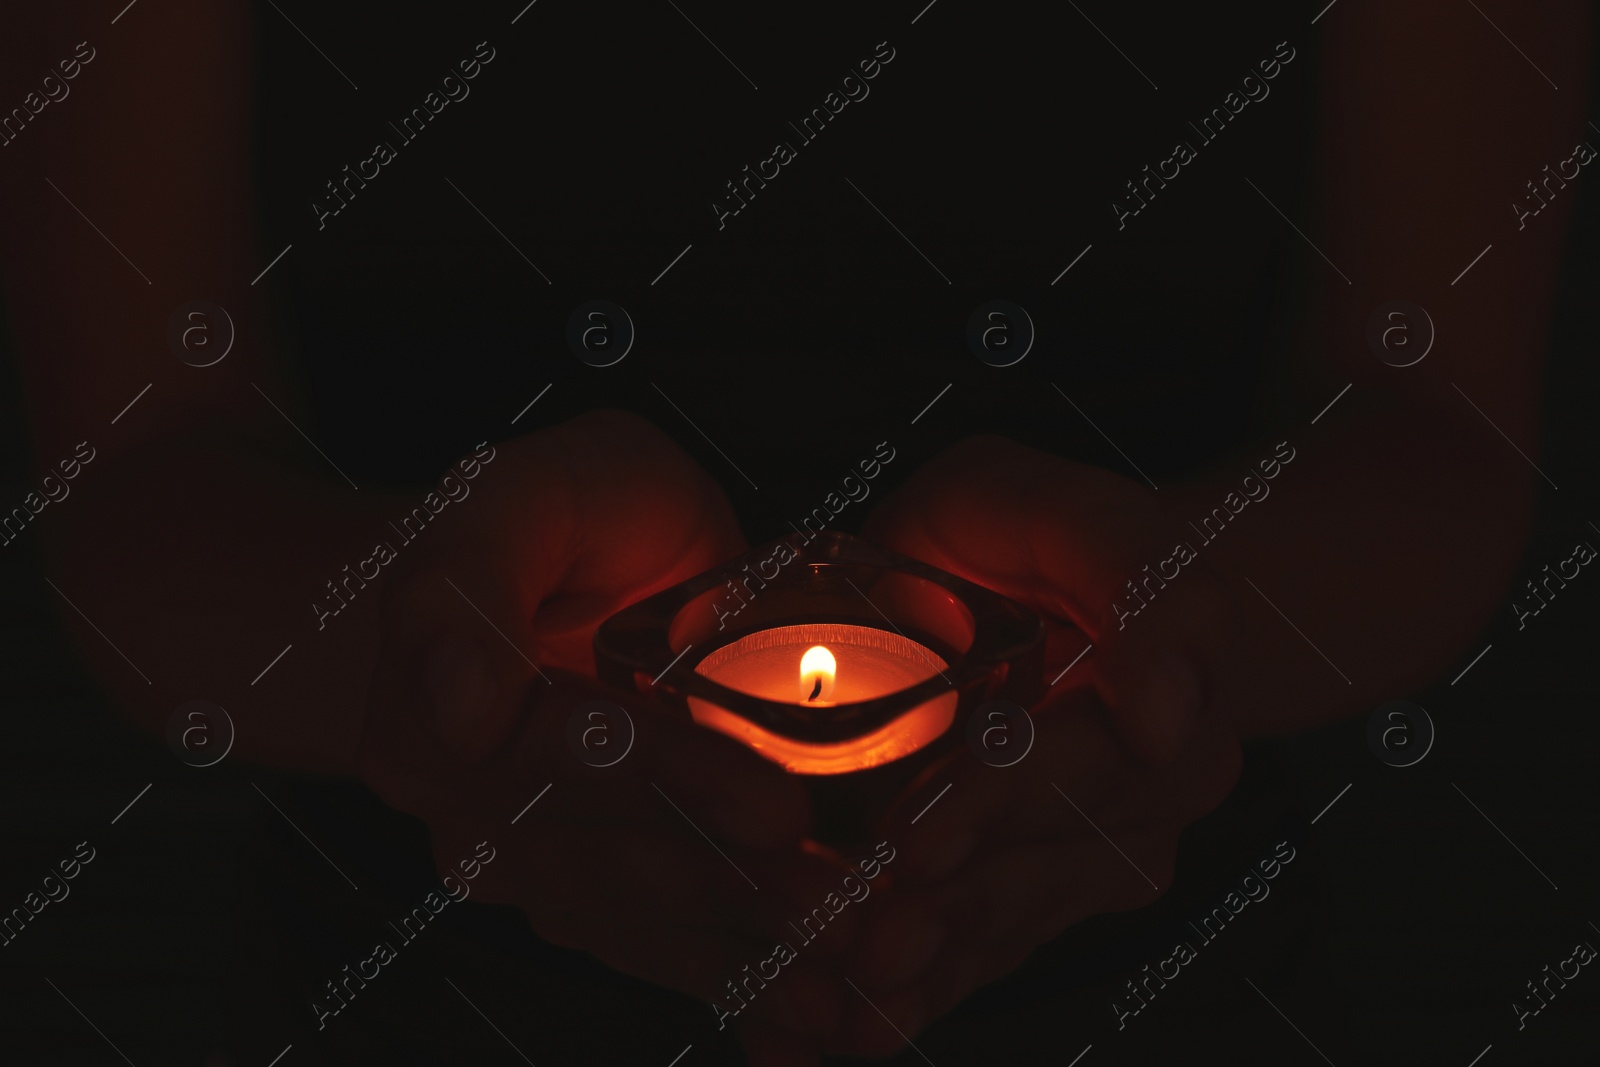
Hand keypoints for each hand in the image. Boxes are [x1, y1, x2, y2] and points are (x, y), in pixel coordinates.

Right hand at [355, 410, 852, 1038]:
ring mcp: (533, 863)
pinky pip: (661, 952)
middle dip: (740, 890)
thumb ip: (468, 579)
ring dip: (754, 952)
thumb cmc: (556, 517)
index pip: (567, 759)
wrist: (564, 569)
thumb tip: (461, 711)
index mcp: (436, 715)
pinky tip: (822, 1017)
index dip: (682, 785)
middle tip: (856, 906)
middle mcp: (473, 810)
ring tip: (859, 972)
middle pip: (612, 858)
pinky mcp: (592, 894)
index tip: (781, 811)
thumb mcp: (514, 497)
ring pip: (644, 920)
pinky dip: (742, 986)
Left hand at [824, 435, 1245, 1055]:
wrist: (1045, 596)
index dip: (996, 803)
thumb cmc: (1035, 543)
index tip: (915, 842)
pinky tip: (813, 1041)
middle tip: (857, 937)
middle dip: (943, 907)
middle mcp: (1138, 795)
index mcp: (1155, 699)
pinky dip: (900, 1002)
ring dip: (919, 976)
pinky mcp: (1031, 896)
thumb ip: (1139, 567)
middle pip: (1036, 866)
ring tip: (831, 1011)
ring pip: (1003, 929)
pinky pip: (975, 959)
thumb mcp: (1072, 512)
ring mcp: (1086, 857)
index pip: (1082, 763)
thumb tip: (1173, 702)